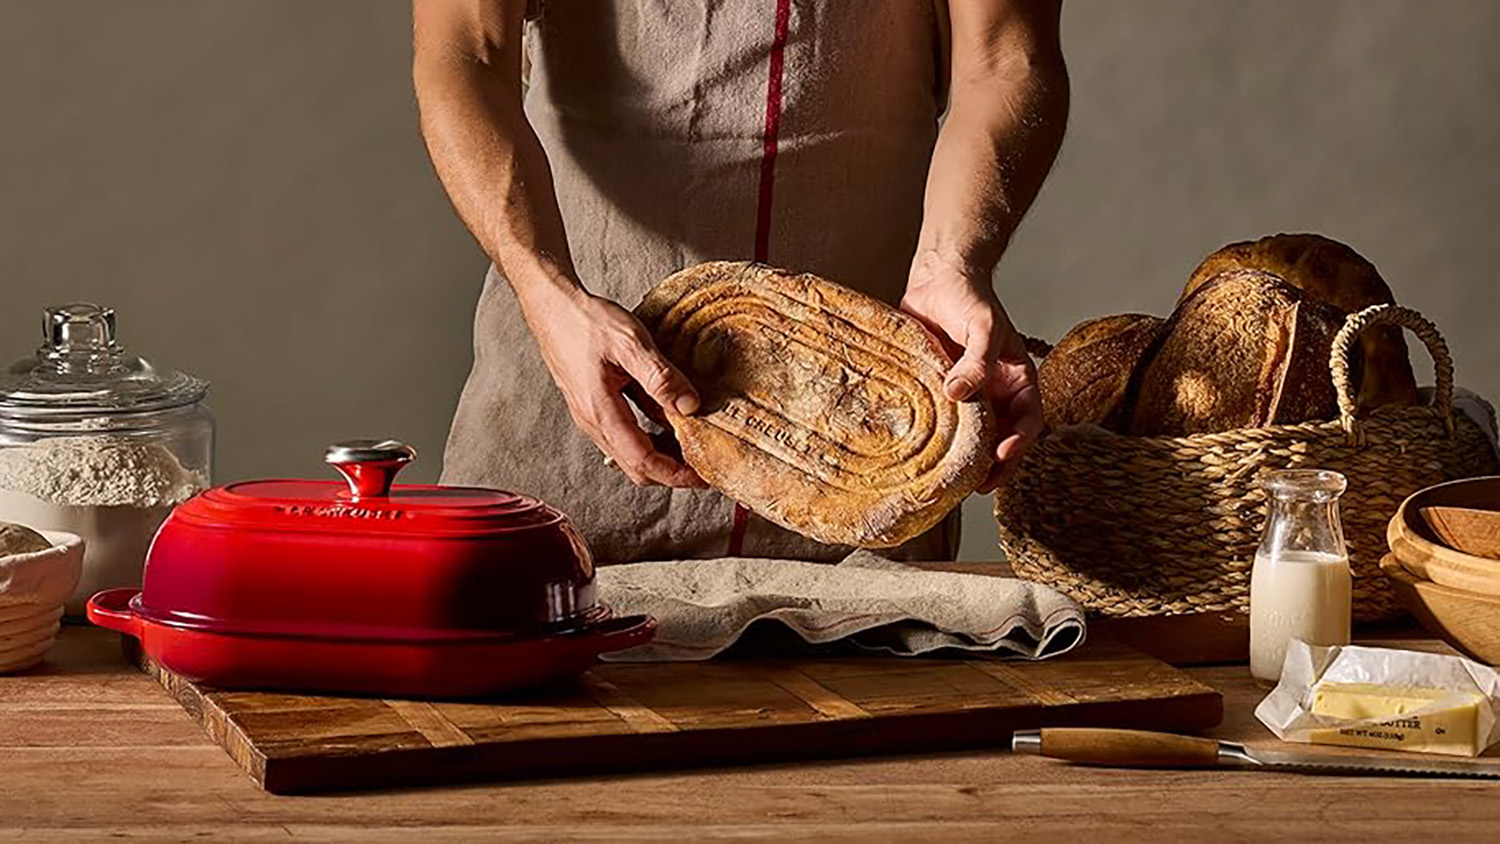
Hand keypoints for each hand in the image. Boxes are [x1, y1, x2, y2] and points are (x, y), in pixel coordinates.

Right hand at [521, 286, 705, 487]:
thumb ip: (661, 377)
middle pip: (636, 467)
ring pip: (629, 453)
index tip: (703, 475)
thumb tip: (690, 406)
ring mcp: (590, 415)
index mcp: (601, 412)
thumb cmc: (585, 321)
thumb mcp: (630, 343)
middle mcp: (593, 422)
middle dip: (671, 472)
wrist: (551, 305)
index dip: (676, 475)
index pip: (643, 462)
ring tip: (690, 441)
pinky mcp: (592, 405)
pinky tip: (666, 417)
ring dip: (661, 454)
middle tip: (703, 462)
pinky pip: (623, 434)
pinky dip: (649, 436)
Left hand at [900, 252, 1042, 491]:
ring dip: (968, 458)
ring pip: (974, 437)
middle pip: (1003, 439)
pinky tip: (928, 455)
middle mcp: (995, 394)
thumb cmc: (969, 298)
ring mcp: (968, 397)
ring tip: (953, 479)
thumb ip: (976, 360)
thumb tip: (958, 393)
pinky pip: (945, 424)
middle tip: (977, 483)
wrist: (937, 280)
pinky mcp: (940, 395)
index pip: (1029, 420)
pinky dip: (941, 442)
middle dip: (995, 464)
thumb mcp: (983, 326)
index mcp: (1017, 380)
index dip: (1019, 443)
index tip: (1001, 456)